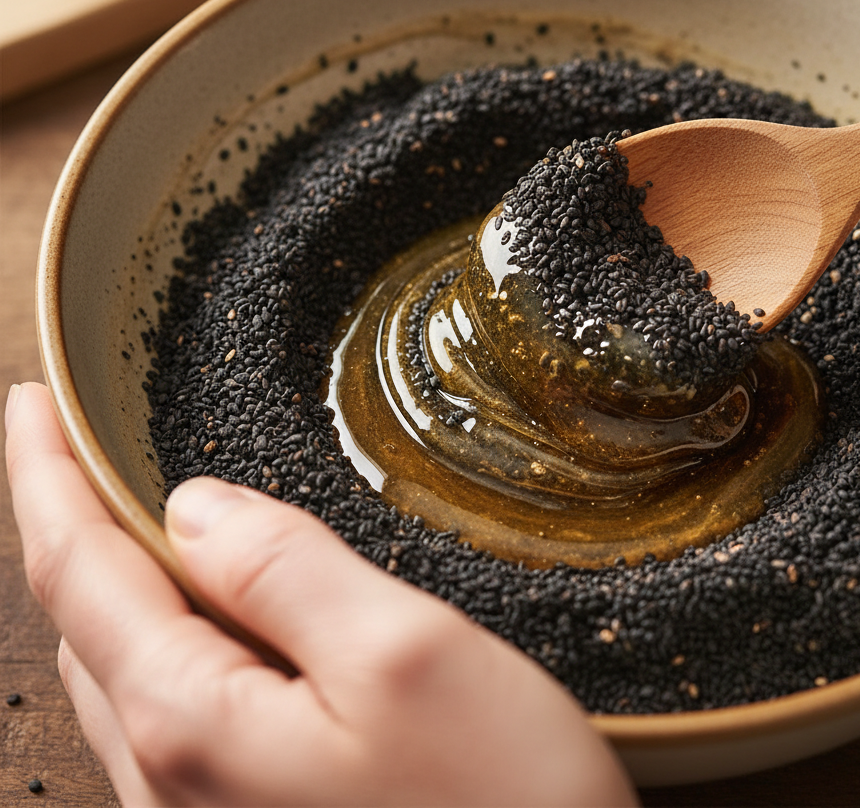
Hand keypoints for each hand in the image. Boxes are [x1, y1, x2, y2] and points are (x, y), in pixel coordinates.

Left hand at [6, 383, 636, 806]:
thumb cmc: (500, 807)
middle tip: (76, 443)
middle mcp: (173, 777)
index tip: (28, 404)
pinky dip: (166, 632)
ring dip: (116, 577)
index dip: (44, 475)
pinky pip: (172, 706)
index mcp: (191, 718)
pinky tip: (208, 612)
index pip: (77, 569)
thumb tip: (194, 508)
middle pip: (88, 619)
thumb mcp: (400, 654)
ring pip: (126, 666)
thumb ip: (284, 572)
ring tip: (132, 512)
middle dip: (73, 522)